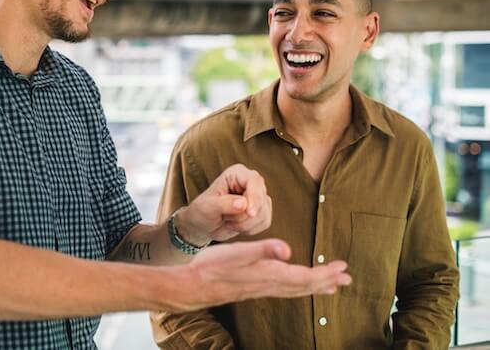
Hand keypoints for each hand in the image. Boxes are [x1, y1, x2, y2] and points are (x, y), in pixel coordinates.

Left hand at [178, 164, 271, 243]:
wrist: (203, 225)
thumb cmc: (202, 211)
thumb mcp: (208, 207)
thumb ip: (224, 204)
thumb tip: (243, 204)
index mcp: (237, 173)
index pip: (254, 181)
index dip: (255, 197)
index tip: (250, 213)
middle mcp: (251, 183)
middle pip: (261, 200)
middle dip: (243, 216)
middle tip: (224, 217)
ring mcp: (259, 197)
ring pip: (263, 214)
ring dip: (244, 224)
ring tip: (228, 220)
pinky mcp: (263, 212)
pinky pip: (264, 223)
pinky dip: (249, 229)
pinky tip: (236, 226)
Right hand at [179, 239, 351, 310]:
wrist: (192, 285)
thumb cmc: (212, 267)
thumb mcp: (237, 253)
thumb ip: (263, 249)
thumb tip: (288, 249)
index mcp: (268, 274)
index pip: (304, 277)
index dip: (325, 273)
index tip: (343, 268)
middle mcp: (269, 284)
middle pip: (304, 286)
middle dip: (327, 281)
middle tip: (347, 278)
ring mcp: (261, 288)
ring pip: (295, 290)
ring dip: (315, 286)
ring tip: (332, 285)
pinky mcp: (255, 288)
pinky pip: (284, 290)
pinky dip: (298, 288)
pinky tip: (297, 286)